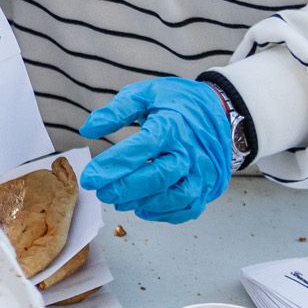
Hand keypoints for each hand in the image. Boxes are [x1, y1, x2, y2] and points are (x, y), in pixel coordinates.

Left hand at [79, 77, 233, 223]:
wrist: (219, 109)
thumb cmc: (177, 102)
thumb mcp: (145, 94)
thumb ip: (116, 111)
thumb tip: (87, 129)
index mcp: (171, 125)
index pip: (141, 148)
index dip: (113, 165)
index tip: (90, 178)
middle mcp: (190, 151)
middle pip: (159, 176)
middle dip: (126, 188)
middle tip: (101, 193)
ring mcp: (203, 171)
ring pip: (177, 196)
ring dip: (145, 203)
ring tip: (119, 202)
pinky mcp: (210, 185)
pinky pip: (190, 207)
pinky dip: (166, 213)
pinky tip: (143, 208)